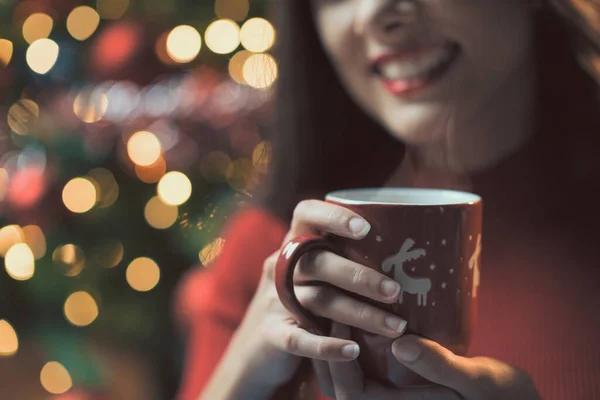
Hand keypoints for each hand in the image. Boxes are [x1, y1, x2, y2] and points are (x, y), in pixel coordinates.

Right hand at [208, 200, 406, 396]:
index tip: (365, 228)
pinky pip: (299, 339)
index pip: (305, 215)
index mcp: (292, 245)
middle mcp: (280, 268)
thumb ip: (344, 262)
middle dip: (360, 276)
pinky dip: (328, 346)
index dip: (333, 217)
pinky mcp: (271, 335)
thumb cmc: (302, 305)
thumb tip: (406, 258)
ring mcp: (273, 302)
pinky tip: (355, 350)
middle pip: (319, 262)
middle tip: (396, 291)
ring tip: (395, 326)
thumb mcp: (314, 277)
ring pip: (319, 301)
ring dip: (360, 313)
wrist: (256, 351)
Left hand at [316, 322, 540, 399]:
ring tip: (336, 312)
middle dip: (329, 350)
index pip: (350, 393)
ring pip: (350, 382)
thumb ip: (440, 367)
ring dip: (339, 351)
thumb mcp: (477, 382)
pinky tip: (359, 324)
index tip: (340, 316)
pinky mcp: (399, 396)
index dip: (337, 356)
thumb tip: (401, 344)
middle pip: (339, 388)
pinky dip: (356, 354)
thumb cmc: (503, 398)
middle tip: (329, 309)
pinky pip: (366, 377)